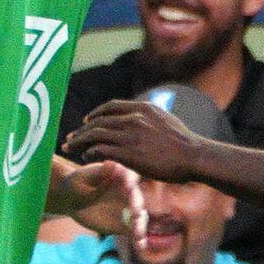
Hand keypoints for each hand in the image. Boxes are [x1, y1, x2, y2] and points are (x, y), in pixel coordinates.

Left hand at [63, 94, 209, 190]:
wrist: (193, 155)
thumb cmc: (184, 143)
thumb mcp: (166, 119)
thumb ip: (150, 117)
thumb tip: (143, 117)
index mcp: (142, 108)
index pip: (111, 106)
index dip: (95, 113)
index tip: (86, 121)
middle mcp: (133, 118)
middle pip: (98, 121)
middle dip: (81, 131)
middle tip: (69, 139)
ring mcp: (129, 135)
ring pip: (95, 135)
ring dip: (80, 142)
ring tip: (70, 148)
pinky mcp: (128, 152)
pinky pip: (100, 150)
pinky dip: (90, 152)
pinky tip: (86, 157)